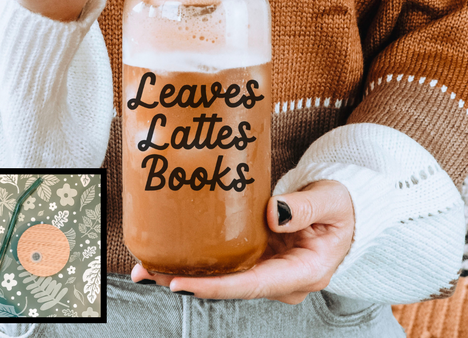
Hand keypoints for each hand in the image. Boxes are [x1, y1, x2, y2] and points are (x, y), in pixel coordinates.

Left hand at [131, 180, 354, 303]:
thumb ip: (305, 207)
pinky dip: (199, 260)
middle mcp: (280, 279)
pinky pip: (226, 262)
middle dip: (188, 282)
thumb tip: (272, 215)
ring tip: (147, 264)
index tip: (180, 283)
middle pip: (229, 286)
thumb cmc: (340, 207)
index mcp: (303, 272)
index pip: (253, 285)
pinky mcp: (258, 257)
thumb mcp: (331, 201)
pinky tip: (172, 253)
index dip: (215, 287)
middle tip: (148, 270)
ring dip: (186, 272)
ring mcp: (268, 270)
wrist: (342, 211)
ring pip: (223, 277)